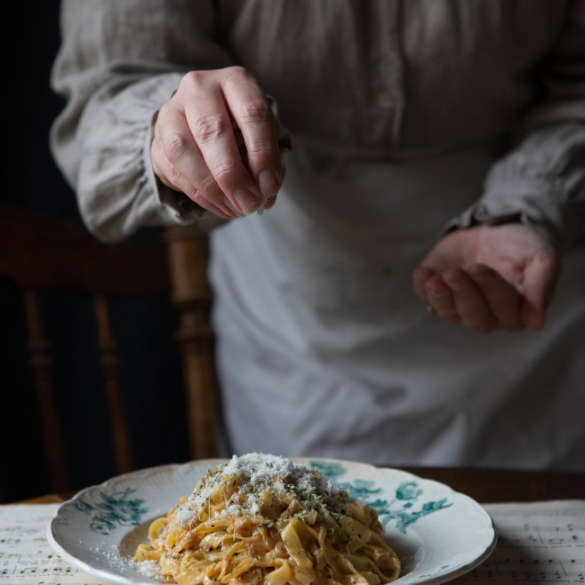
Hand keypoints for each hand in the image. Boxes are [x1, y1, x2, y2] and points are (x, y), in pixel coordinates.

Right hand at [151, 66, 282, 218]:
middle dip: (233, 175)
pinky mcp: (157, 137)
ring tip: (235, 209)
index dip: (263, 153)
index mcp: (235, 81)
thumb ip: (265, 161)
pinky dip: (200, 195)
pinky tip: (221, 207)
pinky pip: (174, 170)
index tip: (270, 186)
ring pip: (184, 150)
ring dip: (212, 188)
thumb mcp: (262, 137)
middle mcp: (199, 87)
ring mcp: (172, 110)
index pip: (252, 113)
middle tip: (249, 203)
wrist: (204, 123)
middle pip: (212, 130)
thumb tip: (264, 192)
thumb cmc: (242, 131)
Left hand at [413, 224, 559, 332]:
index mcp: (515, 312)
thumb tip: (536, 323)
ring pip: (448, 312)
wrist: (495, 229)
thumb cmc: (522, 248)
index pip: (504, 308)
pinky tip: (423, 275)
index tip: (478, 268)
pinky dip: (422, 288)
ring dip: (441, 297)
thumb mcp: (541, 260)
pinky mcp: (437, 294)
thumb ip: (540, 288)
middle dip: (464, 294)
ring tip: (436, 280)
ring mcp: (459, 308)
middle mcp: (486, 317)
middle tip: (456, 273)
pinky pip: (426, 299)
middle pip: (474, 316)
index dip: (490, 289)